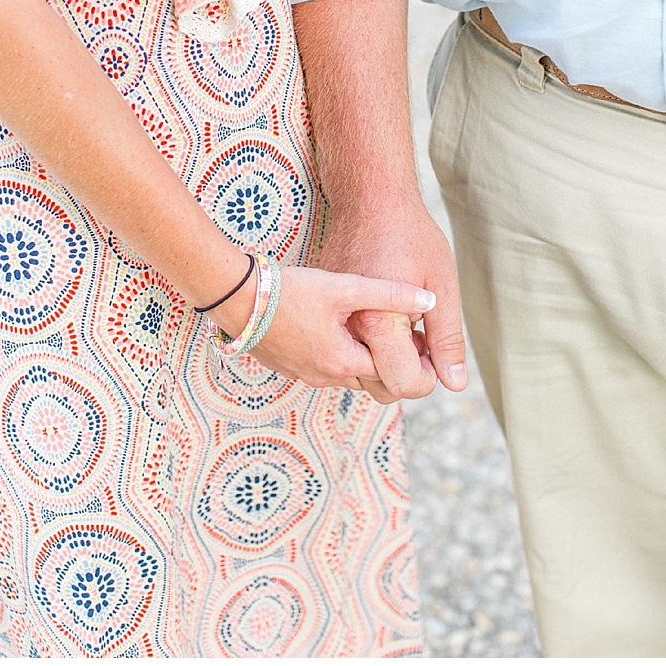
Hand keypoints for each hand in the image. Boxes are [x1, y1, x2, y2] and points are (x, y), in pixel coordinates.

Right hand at [236, 265, 435, 389]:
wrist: (235, 295)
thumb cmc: (291, 290)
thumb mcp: (346, 287)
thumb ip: (391, 294)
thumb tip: (430, 300)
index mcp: (342, 363)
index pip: (393, 374)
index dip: (414, 359)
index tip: (427, 340)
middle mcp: (324, 376)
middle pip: (372, 379)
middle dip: (394, 362)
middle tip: (413, 338)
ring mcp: (304, 373)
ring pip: (350, 374)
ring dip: (369, 357)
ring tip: (386, 330)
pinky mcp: (290, 364)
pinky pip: (328, 367)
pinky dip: (346, 354)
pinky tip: (350, 327)